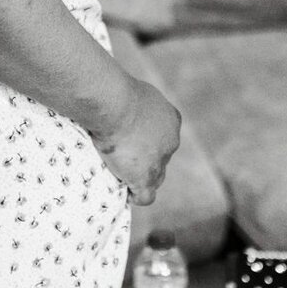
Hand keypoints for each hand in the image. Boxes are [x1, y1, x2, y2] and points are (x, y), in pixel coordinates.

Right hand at [93, 78, 181, 206]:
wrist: (115, 106)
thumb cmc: (117, 92)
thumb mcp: (132, 91)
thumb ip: (134, 102)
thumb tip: (119, 100)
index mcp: (171, 119)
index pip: (164, 138)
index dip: (149, 142)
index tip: (132, 143)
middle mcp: (171, 141)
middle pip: (162, 158)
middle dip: (147, 161)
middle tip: (124, 160)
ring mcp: (160, 161)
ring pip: (156, 178)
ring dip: (141, 179)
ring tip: (122, 178)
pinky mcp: (146, 177)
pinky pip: (145, 195)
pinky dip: (136, 196)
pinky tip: (125, 194)